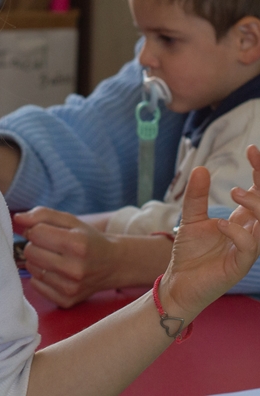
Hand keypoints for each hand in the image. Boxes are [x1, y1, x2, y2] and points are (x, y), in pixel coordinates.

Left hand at [13, 208, 171, 307]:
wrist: (113, 265)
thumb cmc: (88, 239)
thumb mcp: (70, 221)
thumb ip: (42, 215)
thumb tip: (17, 218)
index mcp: (78, 244)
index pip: (35, 233)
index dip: (37, 229)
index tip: (48, 232)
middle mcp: (75, 268)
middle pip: (30, 252)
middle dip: (36, 245)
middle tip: (51, 246)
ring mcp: (71, 288)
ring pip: (31, 268)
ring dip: (37, 261)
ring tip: (54, 258)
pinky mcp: (66, 301)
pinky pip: (36, 286)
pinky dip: (41, 277)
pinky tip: (55, 272)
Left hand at [160, 146, 259, 319]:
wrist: (179, 282)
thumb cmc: (190, 254)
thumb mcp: (190, 219)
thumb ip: (196, 196)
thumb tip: (202, 168)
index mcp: (241, 221)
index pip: (258, 194)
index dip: (259, 173)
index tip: (252, 149)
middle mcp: (249, 233)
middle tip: (252, 162)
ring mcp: (247, 250)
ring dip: (255, 205)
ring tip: (235, 192)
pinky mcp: (239, 266)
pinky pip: (249, 248)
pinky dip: (238, 232)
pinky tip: (221, 224)